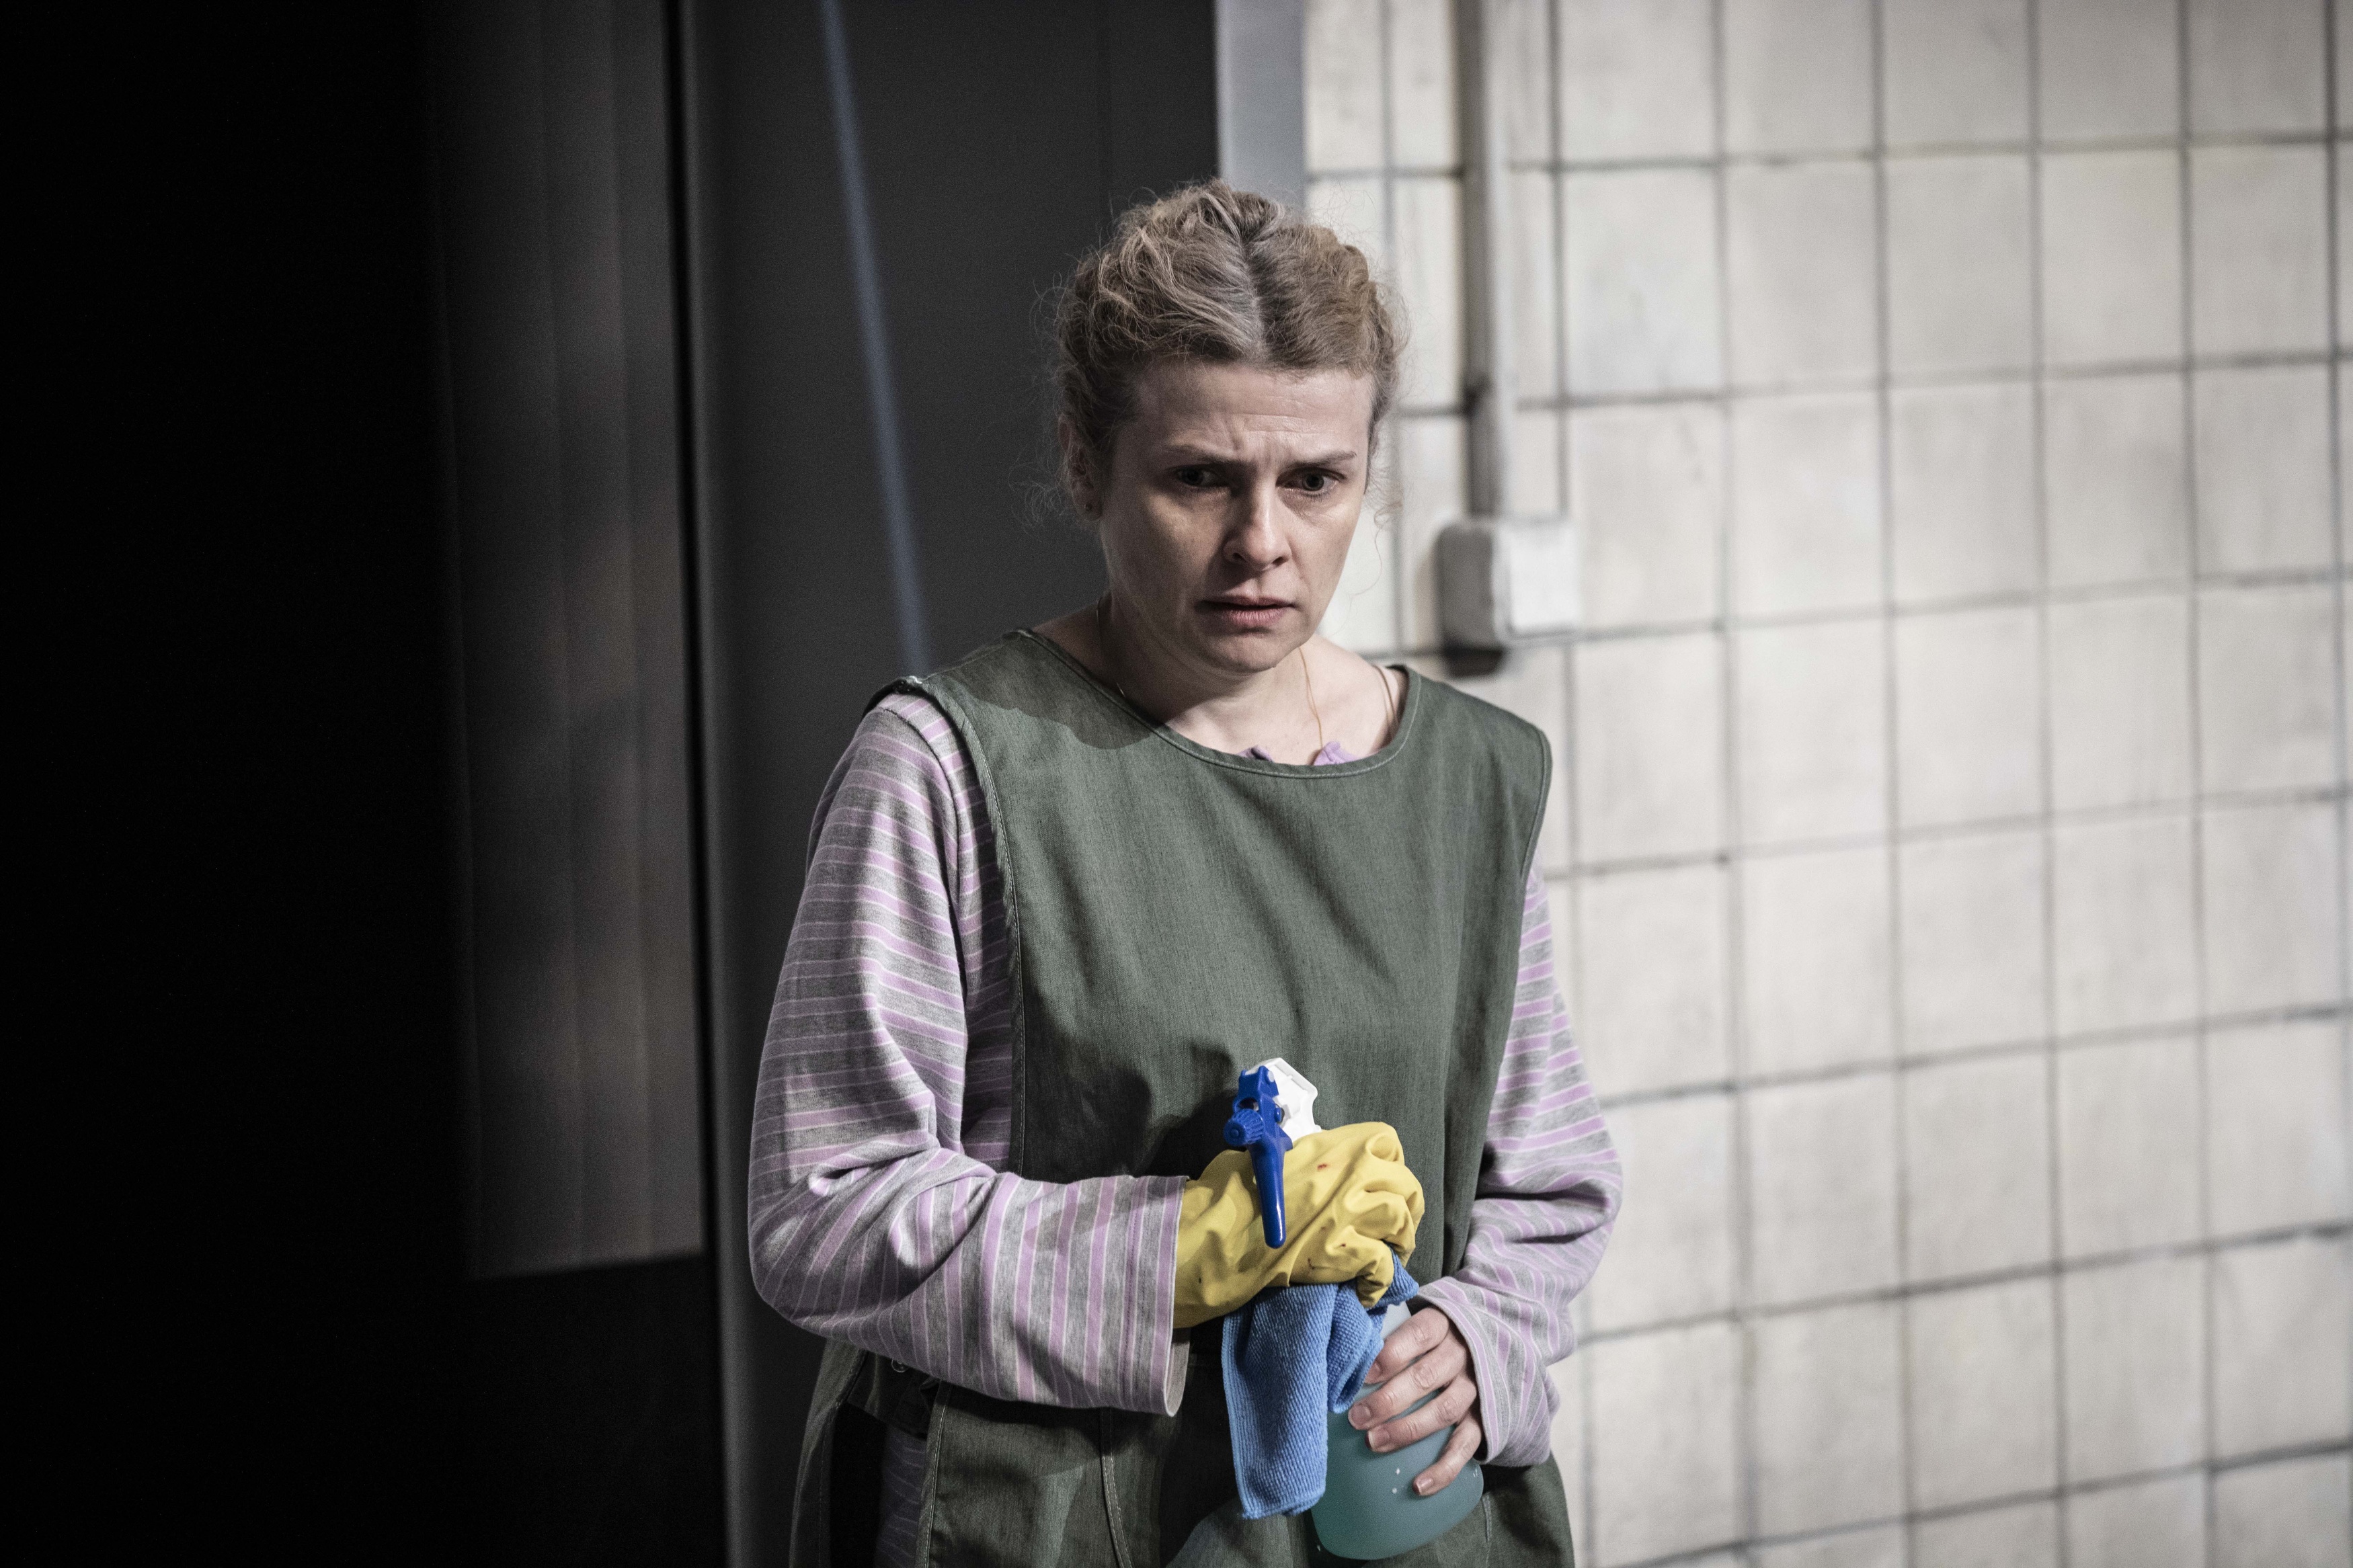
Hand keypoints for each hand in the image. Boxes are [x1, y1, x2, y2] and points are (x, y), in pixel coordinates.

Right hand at [1172, 1122, 1423, 1328]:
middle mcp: (1349, 1174)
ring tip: (1388, 1258)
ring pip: (1402, 1222)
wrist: (1216, 1235)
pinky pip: (1383, 1265)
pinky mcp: (1343, 1252)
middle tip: (1394, 1227)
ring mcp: (1348, 1213)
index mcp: (1331, 1146)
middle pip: (1406, 1185)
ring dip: (1399, 1243)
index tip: (1382, 1183)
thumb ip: (1306, 1158)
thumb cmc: (1231, 1193)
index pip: (1387, 1141)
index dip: (1391, 1164)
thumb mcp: (1270, 1156)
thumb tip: (1316, 1166)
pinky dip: (1380, 1281)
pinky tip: (1366, 1290)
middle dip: (1406, 1207)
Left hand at [1345, 1306, 1481, 1495]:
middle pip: (1426, 1377)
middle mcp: (1462, 1355)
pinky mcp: (1483, 1420)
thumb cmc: (1432, 1338)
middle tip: (1356, 1417)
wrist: (1487, 1347)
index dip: (1391, 1354)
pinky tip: (1418, 1485)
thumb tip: (1342, 1352)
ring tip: (1374, 1442)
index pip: (1420, 1334)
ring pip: (1443, 1411)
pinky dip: (1443, 1469)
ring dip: (1407, 1430)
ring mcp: (1475, 1389)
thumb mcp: (1417, 1322)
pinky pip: (1466, 1446)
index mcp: (1444, 1325)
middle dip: (1388, 1400)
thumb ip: (1387, 1332)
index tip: (1362, 1375)